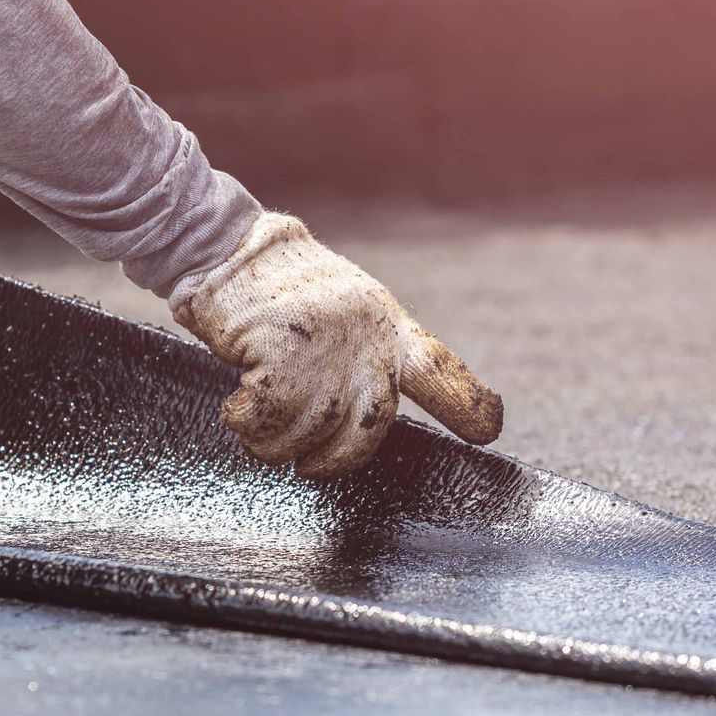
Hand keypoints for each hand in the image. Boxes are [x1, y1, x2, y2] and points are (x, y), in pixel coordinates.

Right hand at [169, 212, 502, 476]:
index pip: (438, 369)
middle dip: (337, 458)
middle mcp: (364, 336)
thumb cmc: (279, 293)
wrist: (228, 249)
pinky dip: (245, 424)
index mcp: (386, 326)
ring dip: (274, 442)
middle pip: (371, 425)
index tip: (487, 430)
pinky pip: (267, 419)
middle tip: (309, 466)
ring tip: (254, 422)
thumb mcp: (343, 314)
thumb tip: (362, 418)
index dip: (466, 403)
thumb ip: (363, 356)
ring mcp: (325, 344)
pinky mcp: (280, 350)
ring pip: (309, 431)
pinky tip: (235, 408)